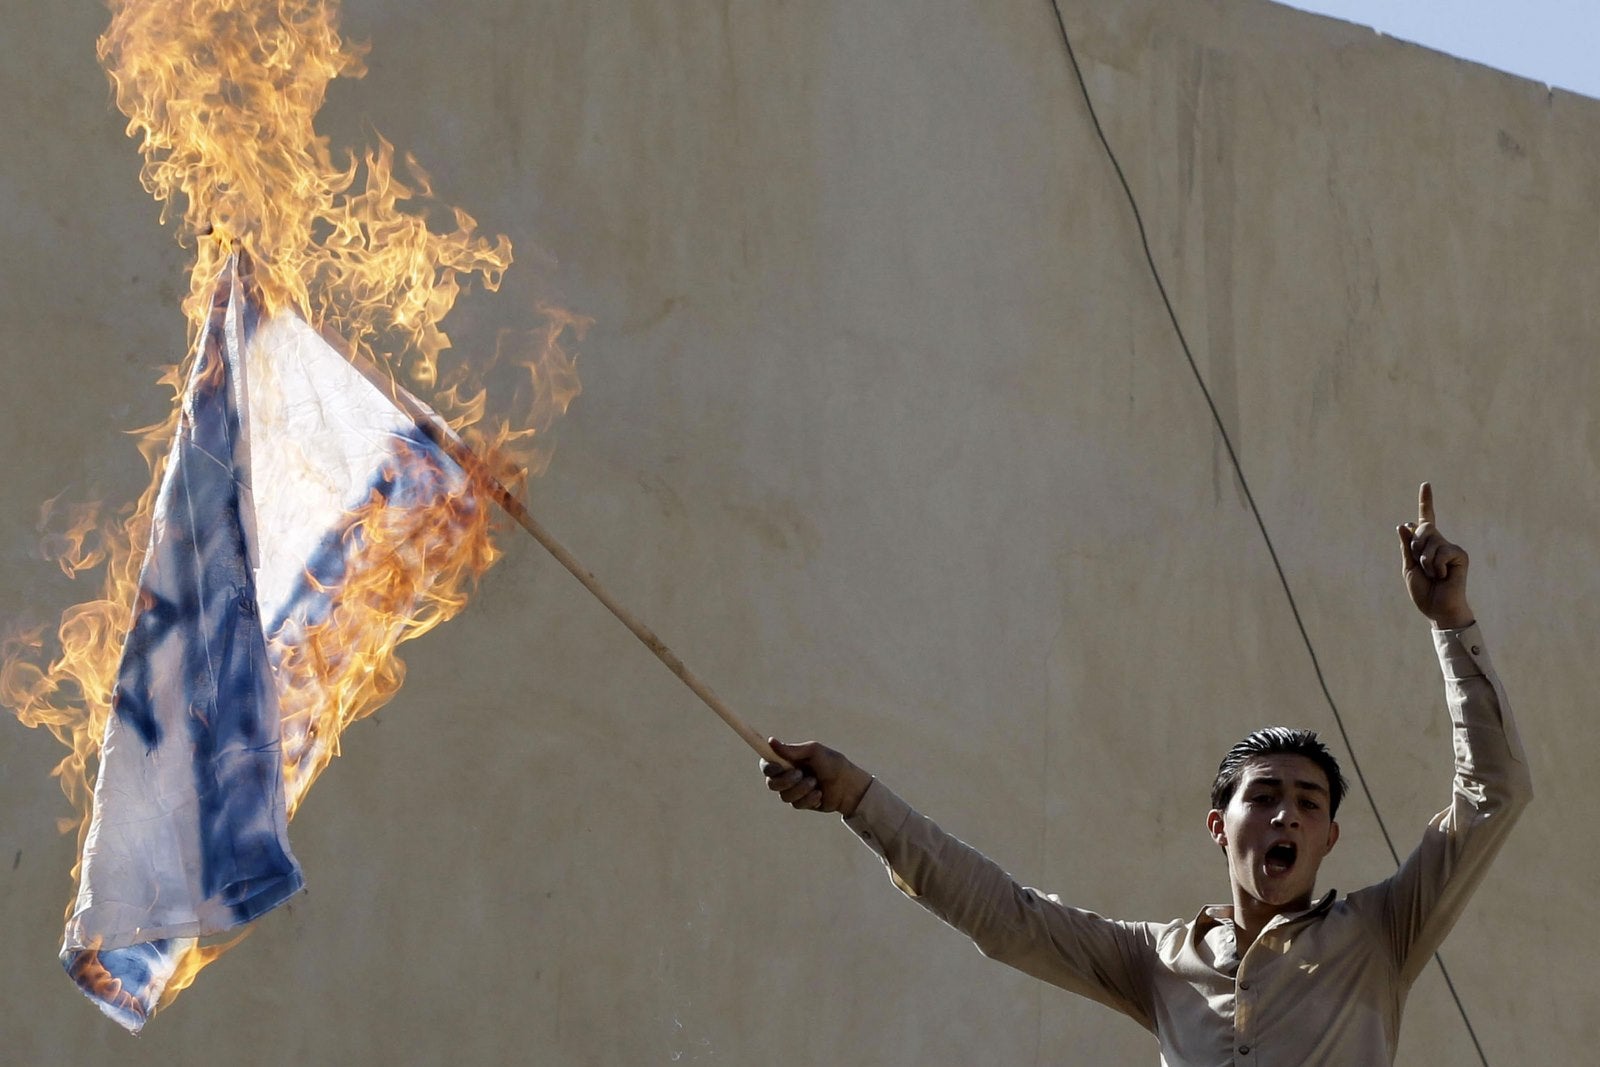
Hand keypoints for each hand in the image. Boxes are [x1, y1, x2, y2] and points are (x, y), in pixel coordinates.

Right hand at [761, 738, 873, 815]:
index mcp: (787, 761)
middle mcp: (787, 776)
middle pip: (771, 784)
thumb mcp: (814, 752)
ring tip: (816, 783)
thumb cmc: (832, 763)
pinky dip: (809, 798)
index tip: (778, 767)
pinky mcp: (801, 803)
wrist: (849, 785)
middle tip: (800, 774)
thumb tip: (771, 741)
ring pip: (784, 796)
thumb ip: (792, 750)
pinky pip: (796, 804)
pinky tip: (820, 794)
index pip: (767, 764)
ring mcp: (793, 791)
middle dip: (785, 781)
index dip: (768, 767)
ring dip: (801, 789)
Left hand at [1397, 482, 1473, 629]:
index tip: (1426, 484)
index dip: (1426, 501)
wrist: (1437, 608)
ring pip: (1430, 541)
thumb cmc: (1423, 590)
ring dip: (1425, 561)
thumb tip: (1405, 523)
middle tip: (1422, 565)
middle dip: (1416, 546)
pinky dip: (1436, 566)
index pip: (1426, 518)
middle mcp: (1440, 542)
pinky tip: (1443, 576)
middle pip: (1423, 528)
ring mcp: (1451, 548)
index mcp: (1426, 544)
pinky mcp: (1460, 555)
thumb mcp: (1409, 567)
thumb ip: (1407, 547)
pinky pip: (1441, 552)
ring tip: (1433, 574)